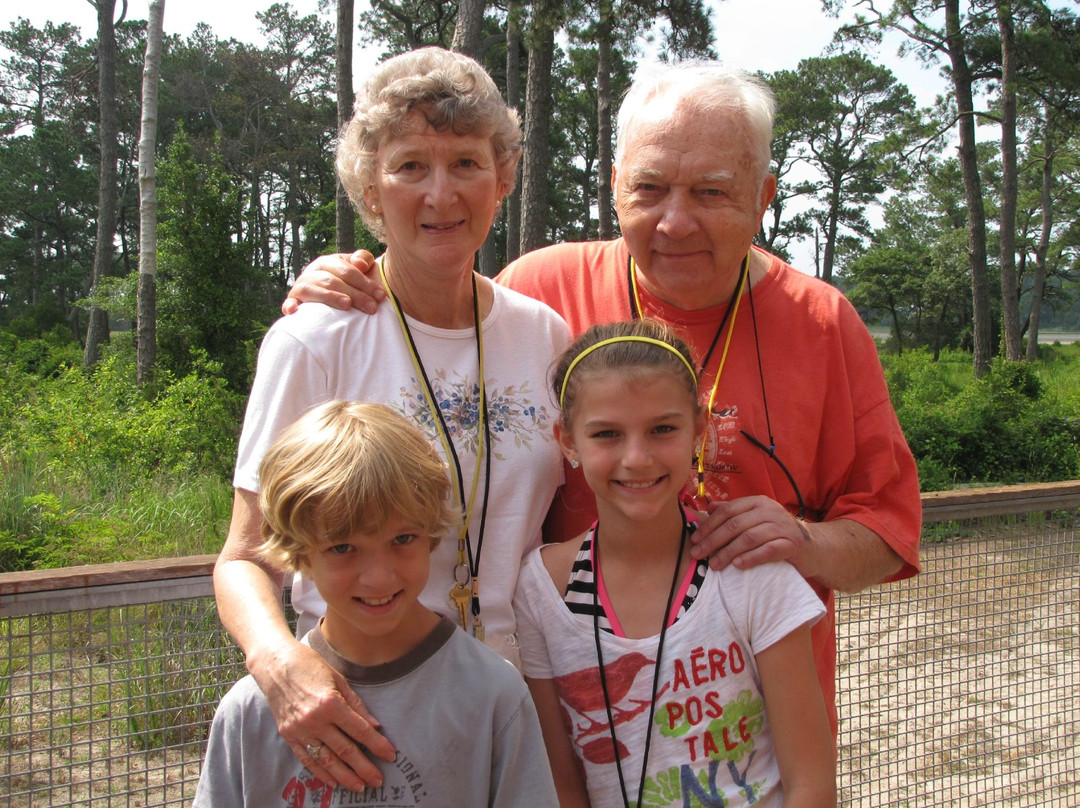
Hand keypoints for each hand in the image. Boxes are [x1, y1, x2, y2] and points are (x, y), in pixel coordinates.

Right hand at [250, 638, 396, 790]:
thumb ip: (357, 705)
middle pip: (345, 750)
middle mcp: (315, 720)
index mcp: (331, 703)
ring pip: (326, 760)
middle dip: (364, 768)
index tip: (390, 755)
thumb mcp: (339, 679)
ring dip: (345, 776)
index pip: (359, 730)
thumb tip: (374, 725)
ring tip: (359, 786)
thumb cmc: (310, 666)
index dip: (377, 745)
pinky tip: (333, 782)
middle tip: (378, 781)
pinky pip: (307, 759)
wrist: (275, 664)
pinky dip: (320, 773)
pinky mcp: (288, 736)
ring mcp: (300, 730)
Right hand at [282, 250, 382, 315]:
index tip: (381, 295)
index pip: (347, 270)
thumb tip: (360, 264)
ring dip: (329, 297)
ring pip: (313, 289)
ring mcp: (302, 286)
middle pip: (333, 281)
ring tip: (346, 305)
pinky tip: (294, 311)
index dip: (365, 282)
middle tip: (372, 308)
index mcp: (329, 262)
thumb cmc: (347, 282)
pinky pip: (289, 302)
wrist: (330, 293)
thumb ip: (362, 259)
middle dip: (355, 294)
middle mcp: (313, 272)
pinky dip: (290, 305)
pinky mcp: (293, 300)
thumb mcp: (357, 267)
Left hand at [690, 495, 813, 575]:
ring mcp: (782, 527)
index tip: (695, 540)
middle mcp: (769, 511)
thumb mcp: (757, 518)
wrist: (814, 547)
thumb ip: (734, 512)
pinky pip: (767, 550)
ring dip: (728, 552)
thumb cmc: (778, 534)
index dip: (708, 526)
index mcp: (757, 503)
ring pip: (749, 538)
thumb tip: (709, 508)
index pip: (727, 511)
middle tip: (698, 554)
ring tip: (714, 564)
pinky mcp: (792, 544)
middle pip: (734, 525)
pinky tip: (737, 565)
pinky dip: (751, 557)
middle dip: (713, 540)